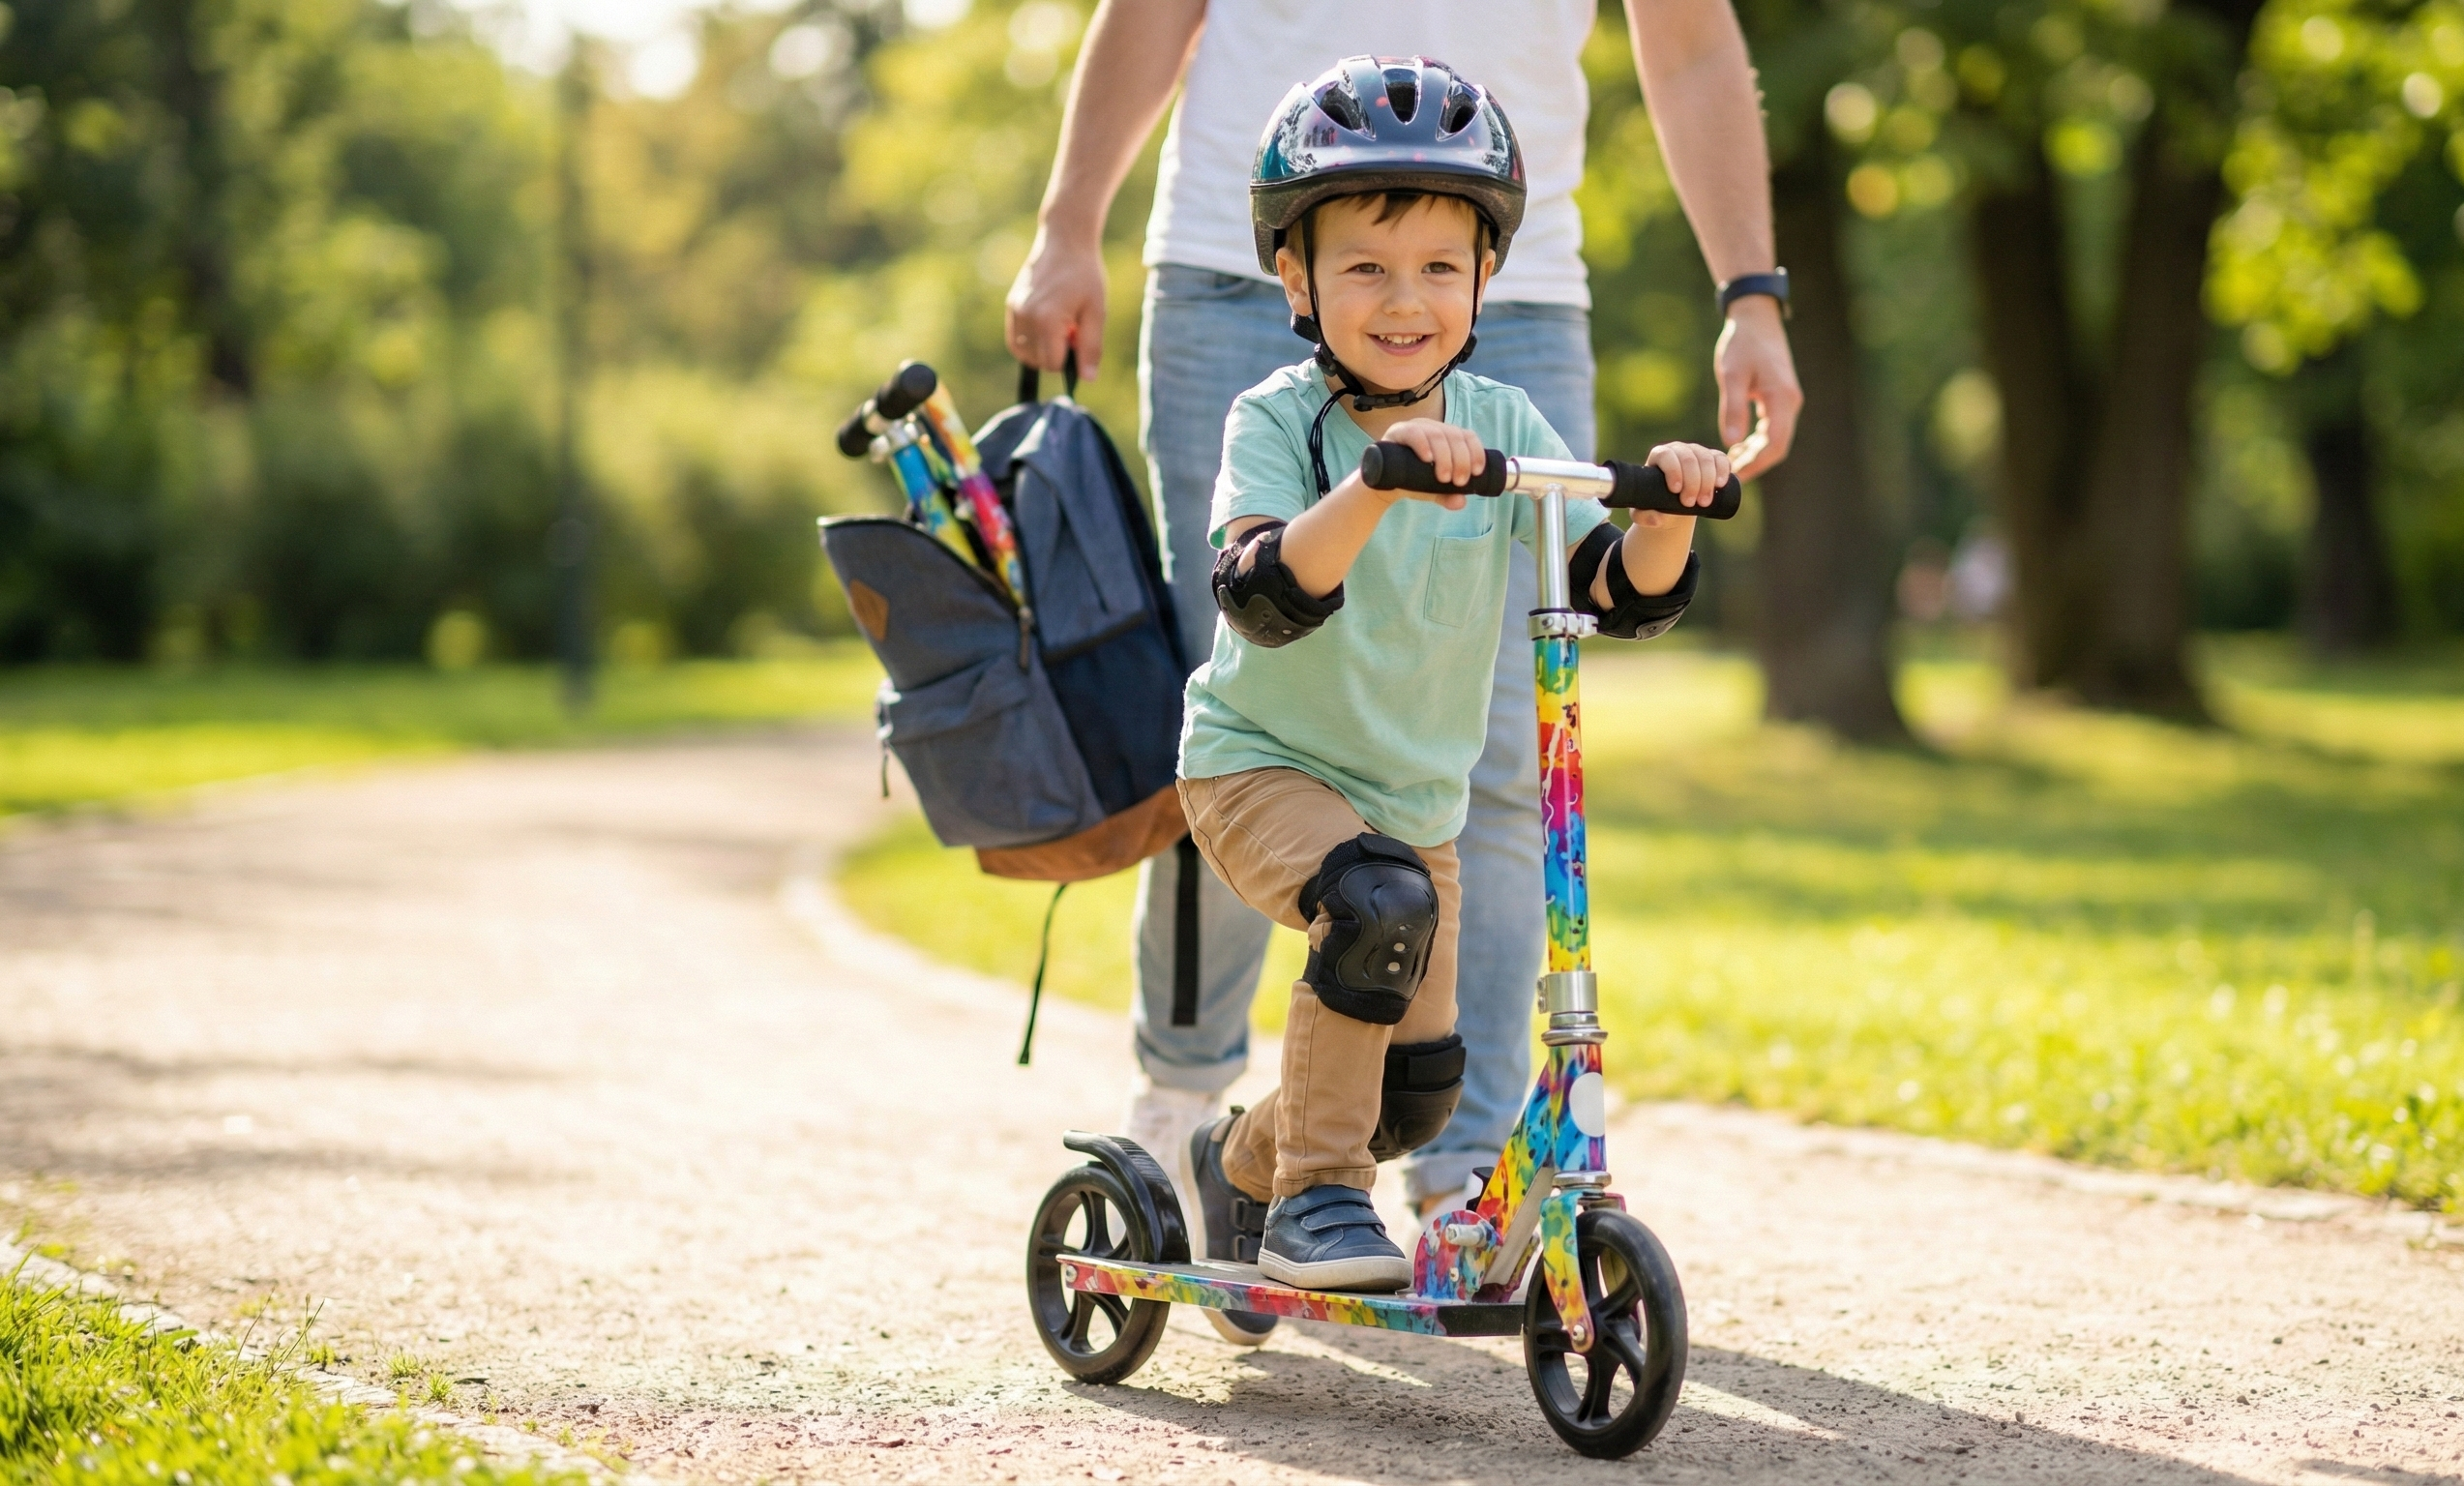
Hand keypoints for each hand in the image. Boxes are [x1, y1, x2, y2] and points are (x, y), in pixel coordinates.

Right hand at [1005, 224, 1107, 378]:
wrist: (1065, 241)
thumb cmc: (1086, 275)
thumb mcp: (1097, 312)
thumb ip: (1091, 347)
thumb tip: (1088, 379)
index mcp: (1047, 320)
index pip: (1053, 364)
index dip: (1070, 359)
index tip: (1079, 340)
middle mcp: (1025, 317)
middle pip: (1039, 361)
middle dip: (1057, 353)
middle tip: (1071, 328)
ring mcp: (1015, 311)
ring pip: (1024, 353)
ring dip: (1042, 349)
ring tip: (1059, 325)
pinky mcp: (1011, 305)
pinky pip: (1016, 340)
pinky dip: (1030, 341)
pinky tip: (1046, 324)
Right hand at [1379, 418, 1481, 509]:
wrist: (1382, 485)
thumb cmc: (1411, 482)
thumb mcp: (1433, 490)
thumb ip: (1447, 495)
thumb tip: (1460, 502)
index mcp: (1446, 436)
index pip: (1467, 436)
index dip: (1476, 452)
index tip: (1477, 472)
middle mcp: (1432, 427)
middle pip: (1454, 436)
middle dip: (1461, 460)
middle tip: (1459, 482)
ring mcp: (1414, 427)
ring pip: (1437, 435)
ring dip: (1445, 456)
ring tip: (1444, 477)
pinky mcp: (1397, 432)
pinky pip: (1413, 433)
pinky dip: (1423, 445)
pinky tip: (1427, 458)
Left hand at [1633, 440, 1729, 527]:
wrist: (1674, 506)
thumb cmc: (1655, 505)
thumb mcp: (1643, 512)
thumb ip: (1643, 517)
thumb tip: (1657, 519)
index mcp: (1659, 455)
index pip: (1666, 456)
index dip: (1673, 470)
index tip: (1676, 490)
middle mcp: (1678, 449)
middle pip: (1688, 458)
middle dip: (1692, 482)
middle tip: (1690, 504)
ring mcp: (1696, 452)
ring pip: (1705, 459)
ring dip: (1708, 481)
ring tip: (1704, 502)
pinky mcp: (1712, 458)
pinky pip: (1720, 458)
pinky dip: (1723, 469)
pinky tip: (1721, 483)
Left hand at [1714, 297, 1801, 480]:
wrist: (1756, 318)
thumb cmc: (1742, 343)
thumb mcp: (1731, 376)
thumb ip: (1733, 409)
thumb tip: (1731, 443)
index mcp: (1781, 399)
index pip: (1774, 445)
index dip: (1755, 464)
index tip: (1734, 475)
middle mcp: (1790, 402)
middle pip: (1778, 446)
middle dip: (1756, 463)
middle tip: (1730, 475)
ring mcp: (1788, 400)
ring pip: (1776, 438)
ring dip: (1756, 453)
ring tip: (1731, 463)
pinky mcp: (1780, 397)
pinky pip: (1773, 427)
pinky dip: (1758, 440)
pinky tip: (1738, 445)